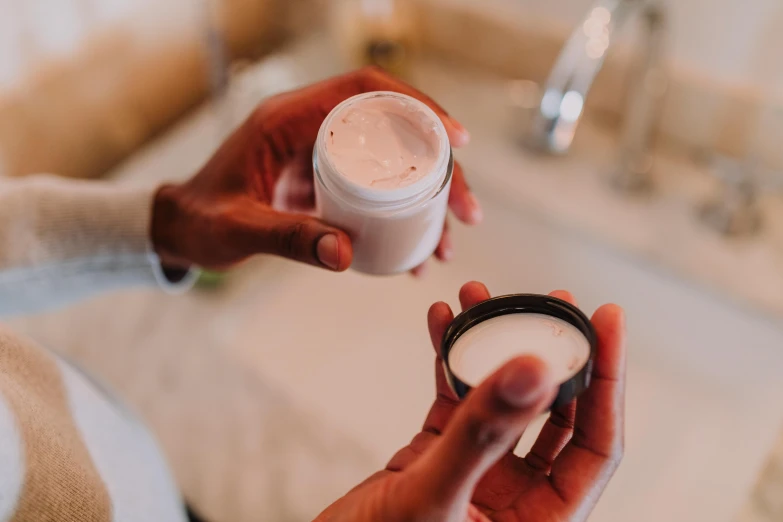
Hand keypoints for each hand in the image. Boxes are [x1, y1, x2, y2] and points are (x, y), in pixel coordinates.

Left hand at [150, 67, 478, 273]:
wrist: (180, 229)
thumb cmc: (199, 221)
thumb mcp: (237, 229)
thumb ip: (287, 237)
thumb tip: (346, 254)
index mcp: (288, 119)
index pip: (365, 91)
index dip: (417, 106)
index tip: (456, 140)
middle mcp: (310, 127)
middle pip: (392, 129)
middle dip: (439, 167)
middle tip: (467, 210)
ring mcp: (320, 153)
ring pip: (389, 160)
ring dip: (426, 196)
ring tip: (448, 239)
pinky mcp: (323, 179)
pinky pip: (373, 187)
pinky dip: (399, 215)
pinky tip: (415, 250)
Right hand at [315, 281, 625, 521]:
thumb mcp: (434, 498)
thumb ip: (482, 435)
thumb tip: (534, 372)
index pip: (596, 444)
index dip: (607, 380)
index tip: (606, 321)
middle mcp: (518, 499)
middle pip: (554, 414)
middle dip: (551, 353)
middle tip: (552, 303)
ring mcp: (479, 476)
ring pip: (502, 402)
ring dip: (493, 349)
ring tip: (483, 299)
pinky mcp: (439, 460)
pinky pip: (455, 403)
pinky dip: (449, 362)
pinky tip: (442, 323)